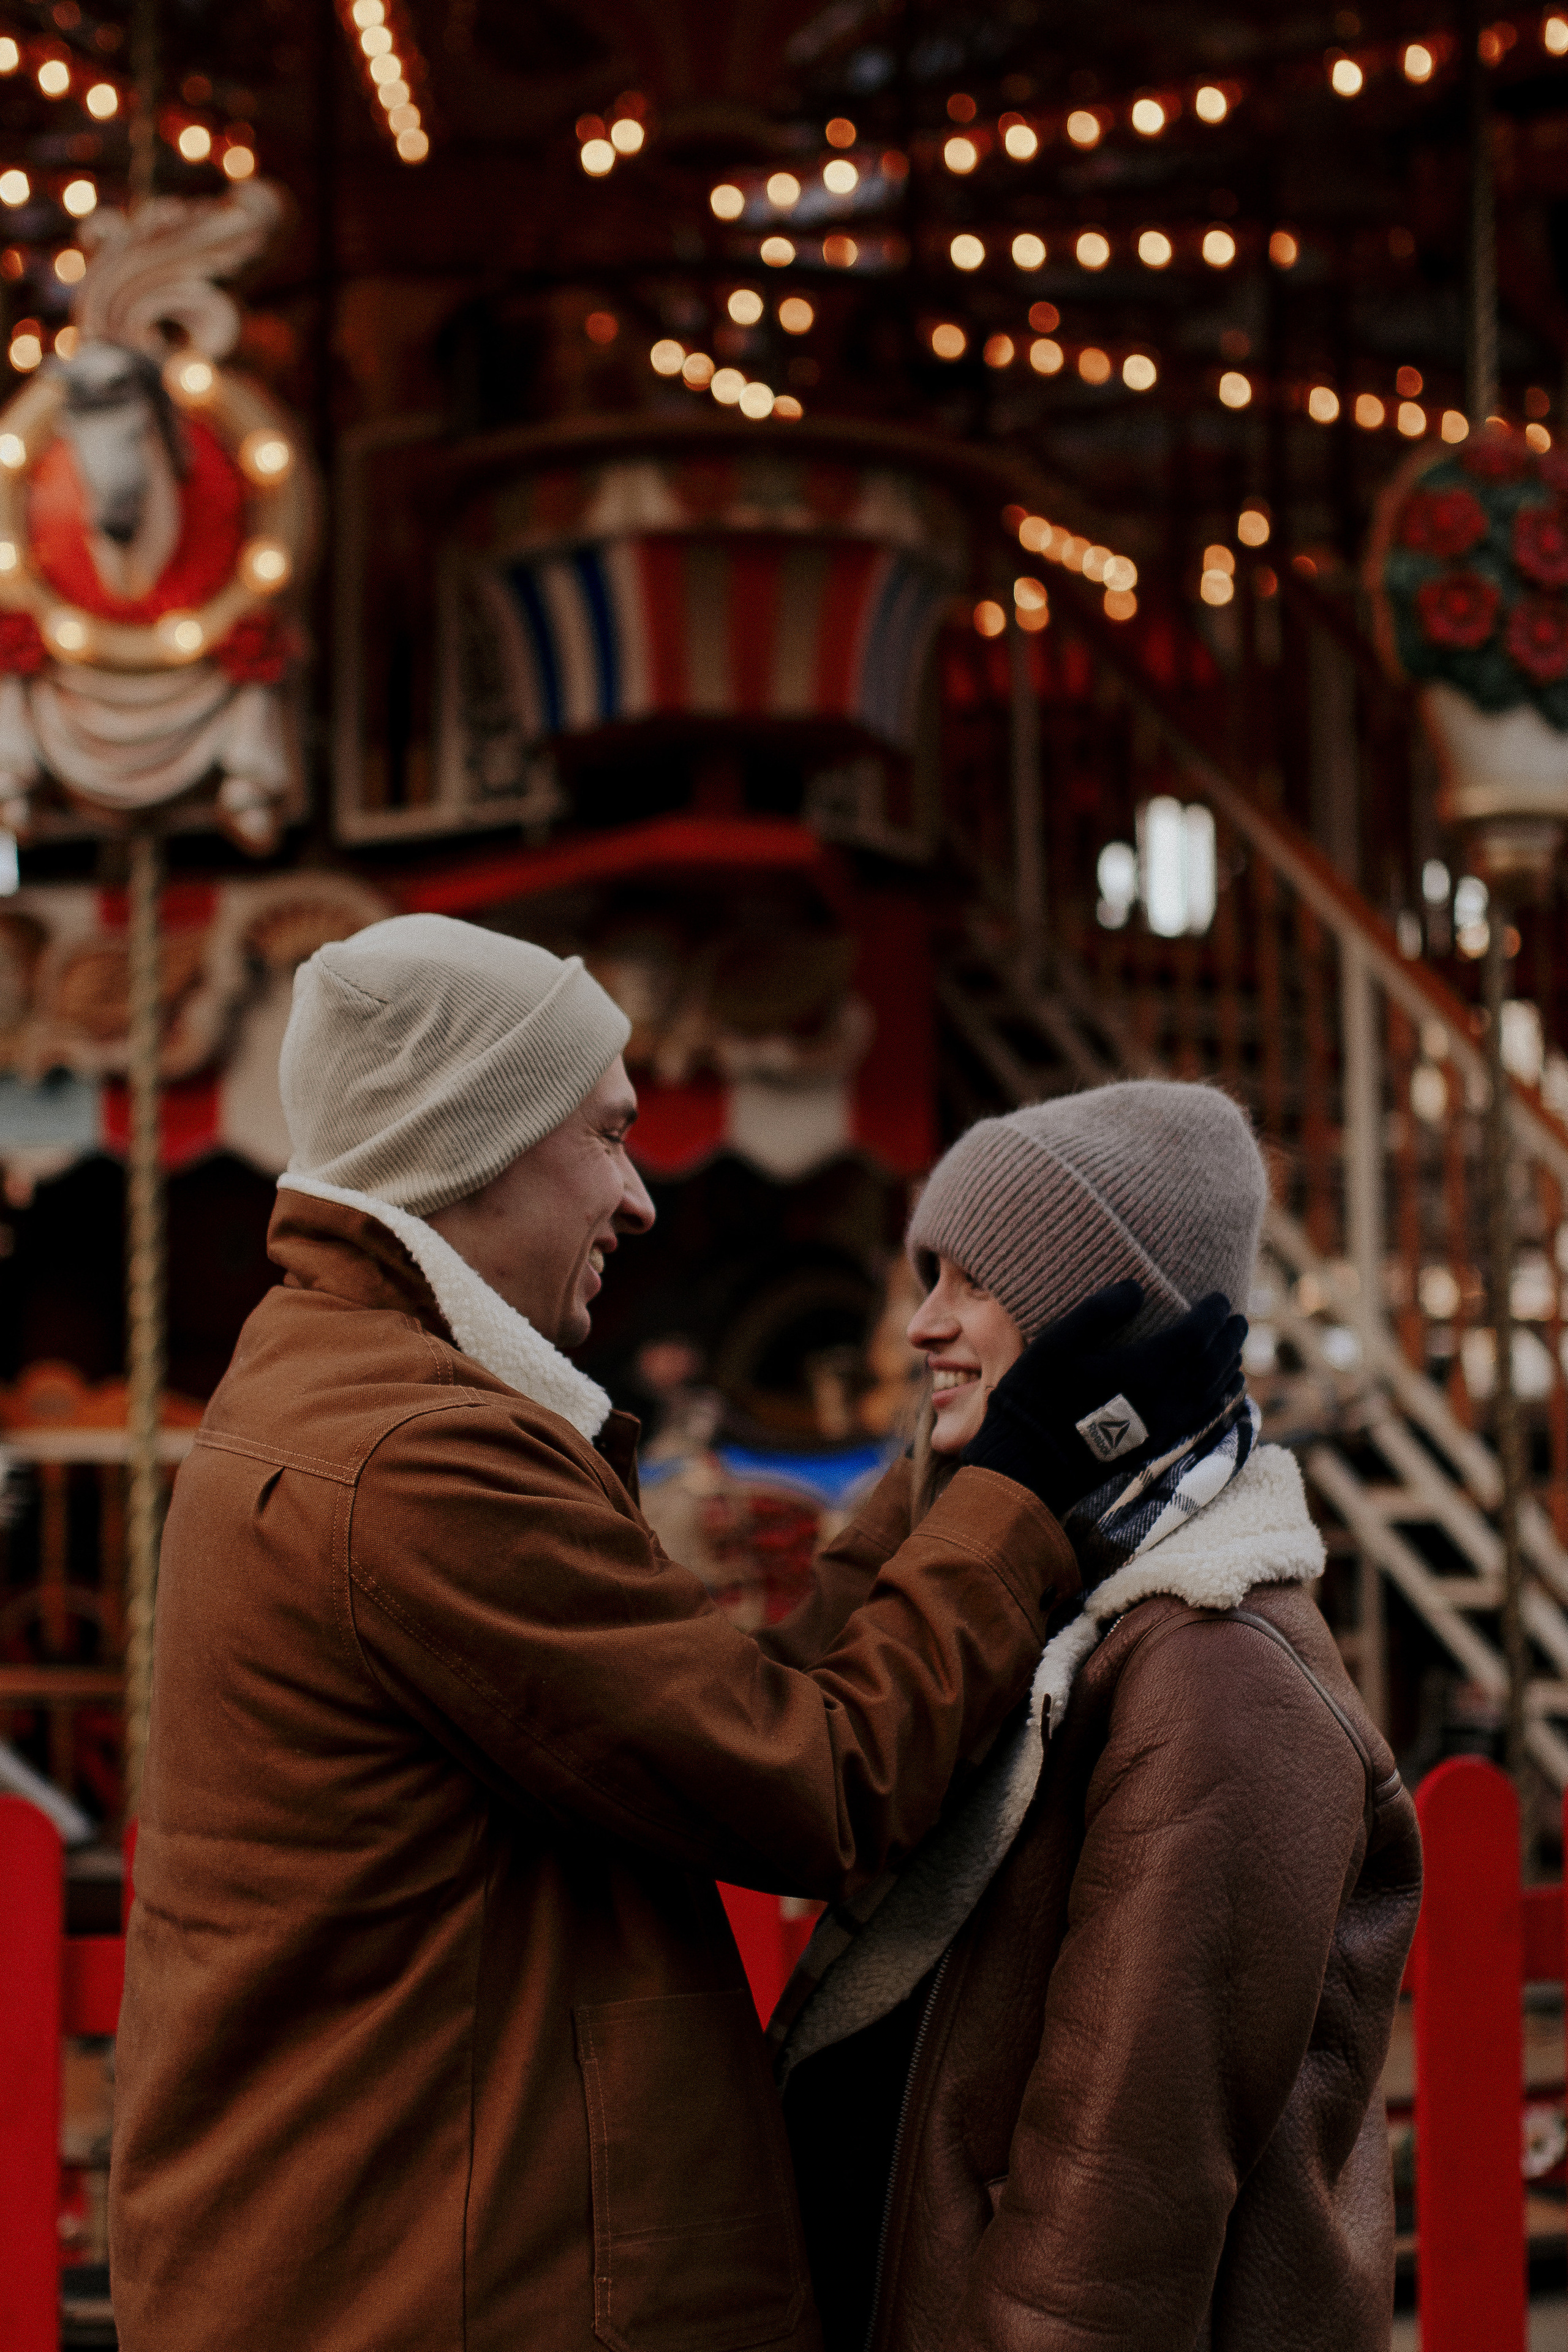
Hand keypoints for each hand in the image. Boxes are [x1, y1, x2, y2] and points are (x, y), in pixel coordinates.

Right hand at [960, 1281, 1246, 1522]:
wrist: (1029, 1464)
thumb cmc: (1037, 1398)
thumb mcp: (1056, 1343)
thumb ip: (1098, 1311)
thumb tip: (1136, 1287)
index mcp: (1144, 1369)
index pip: (1196, 1335)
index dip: (1212, 1314)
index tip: (1220, 1297)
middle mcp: (1165, 1399)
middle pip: (1213, 1363)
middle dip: (1229, 1338)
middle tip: (1238, 1319)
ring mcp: (1165, 1426)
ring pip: (1213, 1392)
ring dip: (1229, 1366)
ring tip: (1235, 1350)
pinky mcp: (1159, 1445)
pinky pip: (1205, 1417)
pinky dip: (1221, 1399)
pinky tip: (1223, 1392)